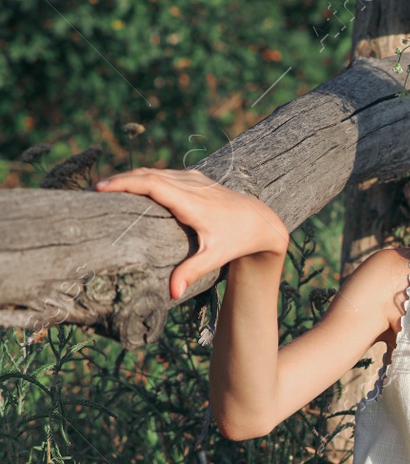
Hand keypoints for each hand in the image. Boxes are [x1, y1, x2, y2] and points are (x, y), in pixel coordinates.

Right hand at [91, 167, 289, 300]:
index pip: (152, 184)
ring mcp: (194, 179)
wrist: (260, 221)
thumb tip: (172, 292)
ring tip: (106, 189)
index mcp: (192, 202)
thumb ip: (191, 272)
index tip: (101, 187)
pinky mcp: (195, 178)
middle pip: (148, 174)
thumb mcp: (215, 257)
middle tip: (94, 191)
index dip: (125, 183)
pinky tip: (130, 186)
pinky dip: (145, 177)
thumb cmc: (237, 240)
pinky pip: (165, 173)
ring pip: (155, 171)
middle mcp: (192, 185)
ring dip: (131, 177)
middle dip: (120, 180)